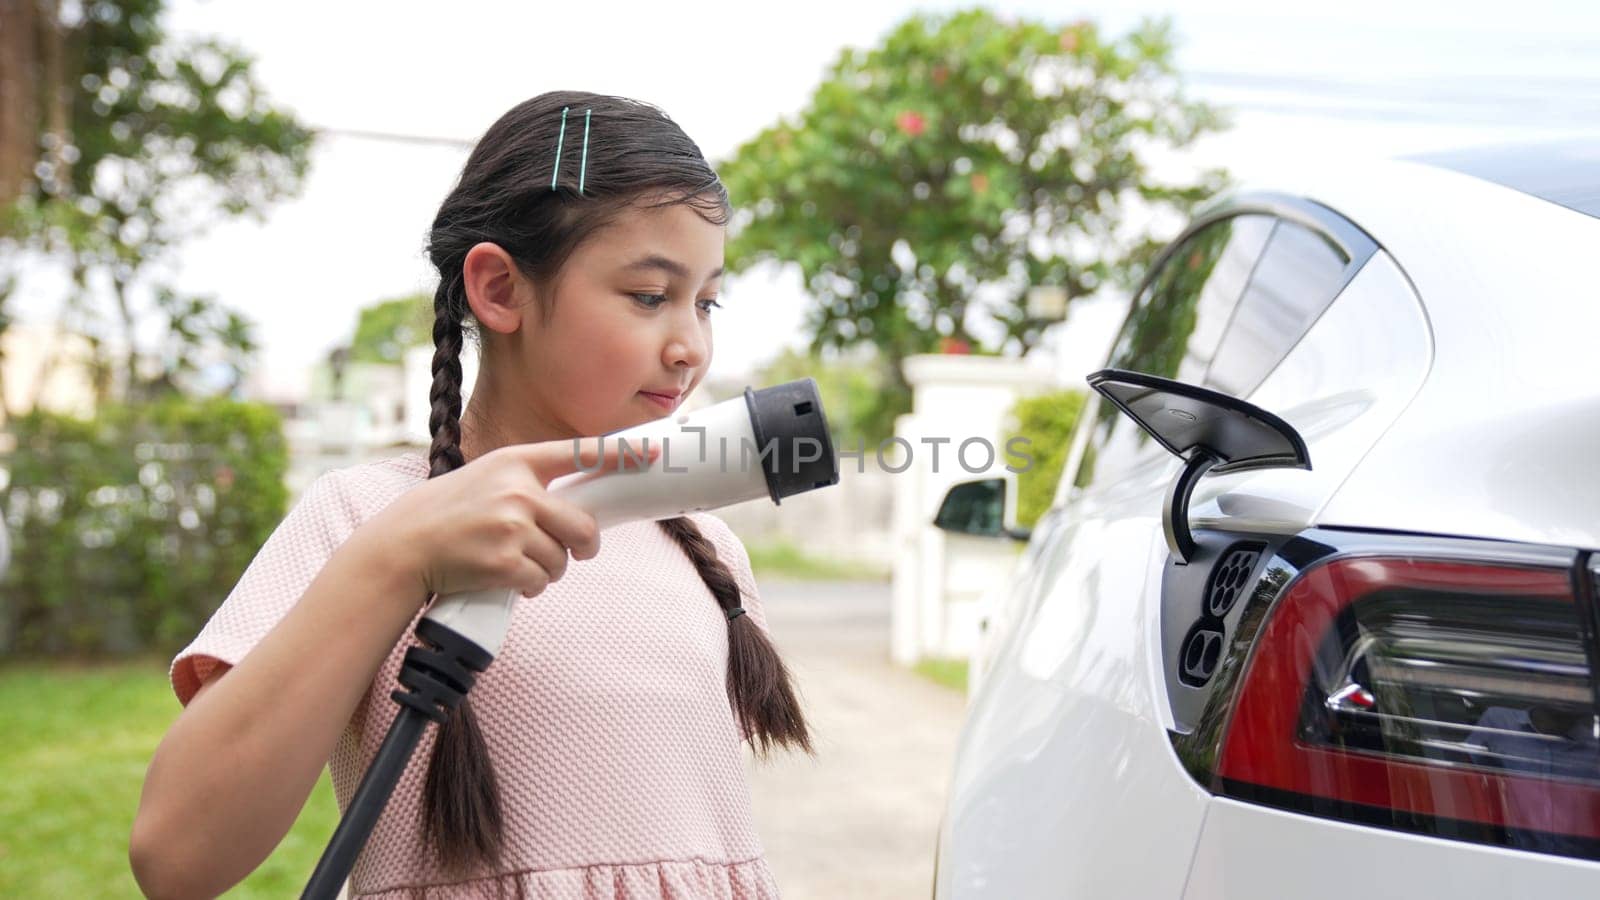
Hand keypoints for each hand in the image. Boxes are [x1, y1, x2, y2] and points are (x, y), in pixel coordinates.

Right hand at [368, 437, 658, 600]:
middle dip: (583, 547)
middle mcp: (517, 491)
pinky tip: (506, 577)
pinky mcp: (503, 563)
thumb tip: (580, 510)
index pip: (577, 454)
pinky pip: (541, 582)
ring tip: (515, 561)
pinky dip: (531, 586)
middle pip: (583, 527)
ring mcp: (511, 528)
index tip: (649, 454)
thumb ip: (529, 485)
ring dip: (548, 569)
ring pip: (562, 560)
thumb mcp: (486, 479)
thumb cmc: (449, 512)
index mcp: (515, 462)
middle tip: (576, 552)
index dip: (618, 456)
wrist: (404, 545)